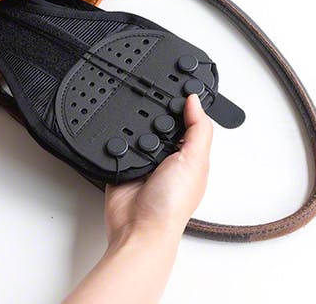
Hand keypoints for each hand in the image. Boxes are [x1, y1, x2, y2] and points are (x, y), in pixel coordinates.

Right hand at [104, 94, 212, 244]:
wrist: (138, 228)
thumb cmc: (171, 205)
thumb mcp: (195, 161)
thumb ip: (198, 129)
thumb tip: (195, 101)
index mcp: (191, 156)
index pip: (190, 121)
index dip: (187, 105)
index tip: (181, 86)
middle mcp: (168, 158)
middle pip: (162, 122)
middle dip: (157, 113)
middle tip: (153, 101)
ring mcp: (145, 161)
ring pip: (139, 130)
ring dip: (136, 125)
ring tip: (136, 122)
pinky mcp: (123, 164)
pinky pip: (118, 143)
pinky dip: (117, 137)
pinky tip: (119, 134)